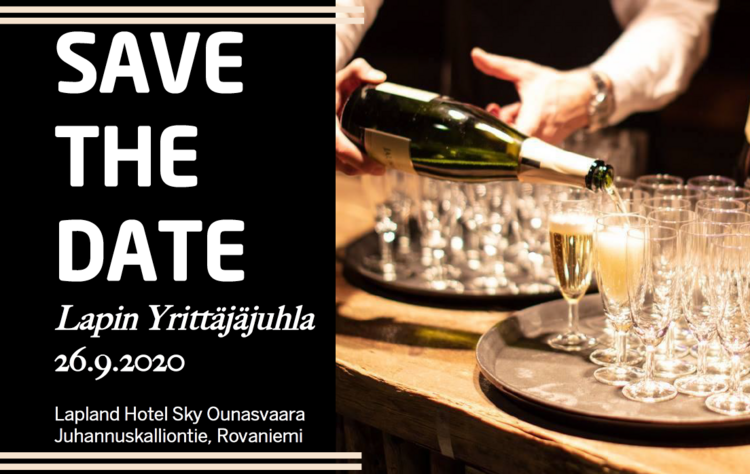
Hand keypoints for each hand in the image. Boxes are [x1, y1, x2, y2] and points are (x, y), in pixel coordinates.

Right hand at [336, 59, 386, 175]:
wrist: (328, 99)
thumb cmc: (333, 90)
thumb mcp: (343, 77)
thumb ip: (359, 69)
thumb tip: (380, 78)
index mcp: (328, 126)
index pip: (341, 149)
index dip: (360, 161)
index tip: (379, 167)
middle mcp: (328, 139)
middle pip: (346, 165)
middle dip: (366, 169)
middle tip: (386, 167)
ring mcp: (329, 152)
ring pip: (345, 169)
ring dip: (362, 170)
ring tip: (380, 165)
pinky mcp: (332, 155)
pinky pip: (342, 167)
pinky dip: (356, 168)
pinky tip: (369, 164)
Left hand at [471, 47, 597, 143]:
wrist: (585, 96)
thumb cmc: (555, 85)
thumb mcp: (524, 72)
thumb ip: (498, 66)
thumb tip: (475, 54)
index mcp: (531, 123)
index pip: (502, 136)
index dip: (490, 126)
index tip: (487, 111)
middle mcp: (536, 139)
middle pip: (504, 139)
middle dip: (497, 122)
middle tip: (495, 108)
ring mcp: (541, 146)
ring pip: (514, 139)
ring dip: (509, 124)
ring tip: (513, 109)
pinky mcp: (543, 147)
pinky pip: (524, 141)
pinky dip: (520, 129)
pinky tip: (523, 117)